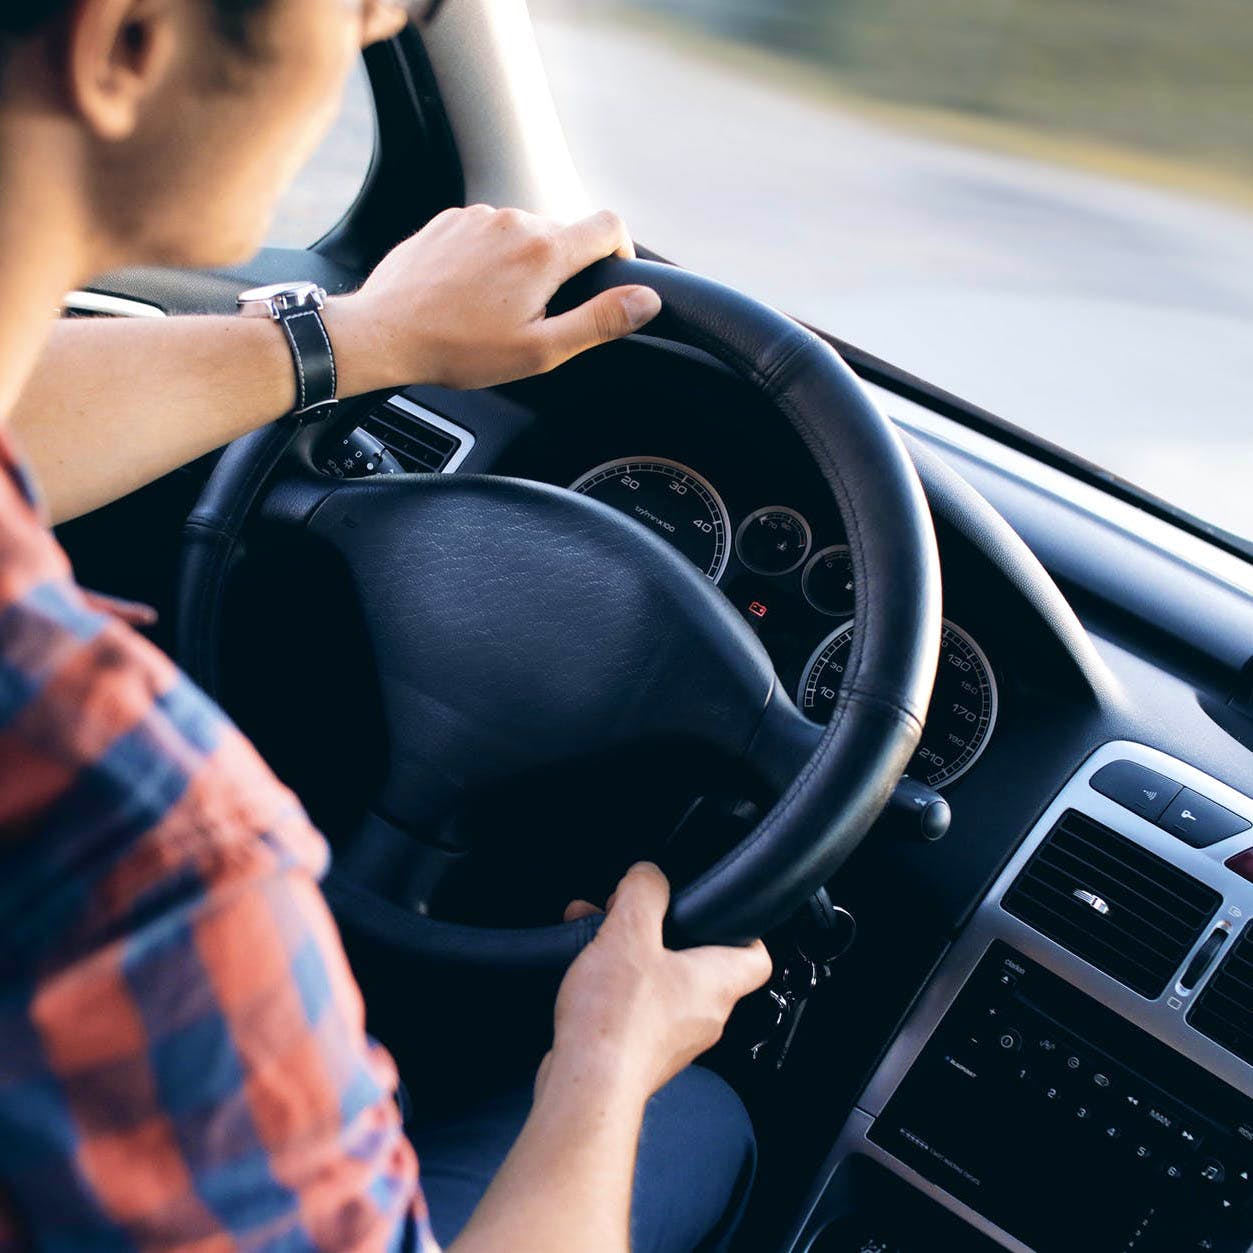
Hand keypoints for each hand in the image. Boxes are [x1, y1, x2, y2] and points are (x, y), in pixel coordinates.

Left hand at [325, 206, 661, 393]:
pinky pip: (487, 232)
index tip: (609, 280)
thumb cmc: (458, 348)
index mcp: (544, 251)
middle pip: (564, 234)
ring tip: (496, 309)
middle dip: (562, 271)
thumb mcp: (539, 349)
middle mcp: (514, 220)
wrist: (383, 332)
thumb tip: (646, 300)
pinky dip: (490, 258)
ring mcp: (478, 216)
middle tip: (536, 317)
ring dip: (523, 265)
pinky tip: (469, 294)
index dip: (621, 253)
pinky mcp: (449, 220)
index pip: (609, 226)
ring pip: (523, 234)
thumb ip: (599, 321)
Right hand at [541, 863, 771, 1104]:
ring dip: (631, 956)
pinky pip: (636, 1009)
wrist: (586, 1088)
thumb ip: (644, 893)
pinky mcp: (641, 1055)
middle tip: (634, 915)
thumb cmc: (616, 1023)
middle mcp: (704, 1016)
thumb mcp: (629, 933)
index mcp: (717, 983)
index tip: (720, 912)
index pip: (757, 956)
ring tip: (596, 936)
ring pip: (661, 984)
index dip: (743, 929)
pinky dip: (614, 986)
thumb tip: (649, 875)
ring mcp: (674, 1040)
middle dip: (662, 933)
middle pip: (698, 964)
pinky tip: (583, 974)